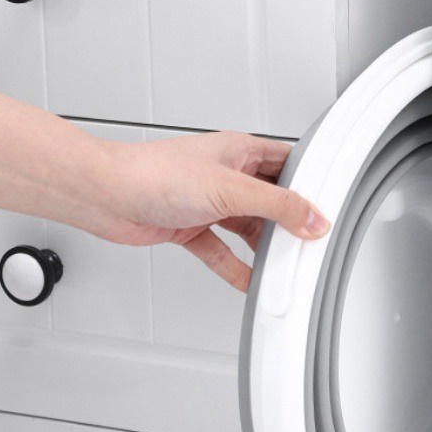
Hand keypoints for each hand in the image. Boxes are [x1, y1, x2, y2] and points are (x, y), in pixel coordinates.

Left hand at [86, 131, 330, 290]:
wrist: (107, 197)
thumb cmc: (154, 174)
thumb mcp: (230, 189)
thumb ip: (276, 206)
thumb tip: (312, 219)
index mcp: (239, 151)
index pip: (286, 164)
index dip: (308, 184)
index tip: (325, 208)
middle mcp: (225, 175)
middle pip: (269, 201)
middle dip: (287, 222)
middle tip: (306, 243)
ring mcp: (209, 203)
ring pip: (248, 228)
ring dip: (262, 248)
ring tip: (282, 265)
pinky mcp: (192, 227)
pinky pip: (222, 250)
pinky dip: (235, 266)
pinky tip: (248, 280)